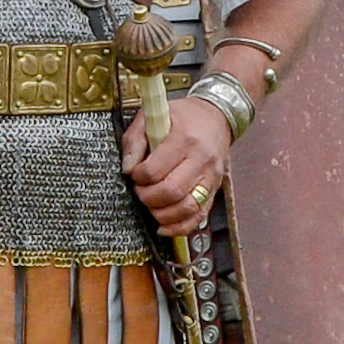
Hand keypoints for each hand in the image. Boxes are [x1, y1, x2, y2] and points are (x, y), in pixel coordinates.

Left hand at [123, 90, 232, 234]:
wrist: (217, 116)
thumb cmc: (182, 117)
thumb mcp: (153, 116)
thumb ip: (135, 140)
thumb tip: (127, 168)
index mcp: (184, 138)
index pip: (156, 169)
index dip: (139, 177)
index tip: (135, 173)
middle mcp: (201, 159)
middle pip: (171, 191)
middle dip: (148, 197)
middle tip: (140, 190)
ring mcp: (211, 177)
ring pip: (186, 208)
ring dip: (162, 214)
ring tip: (151, 205)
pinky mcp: (215, 190)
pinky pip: (198, 217)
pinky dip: (179, 227)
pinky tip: (163, 226)